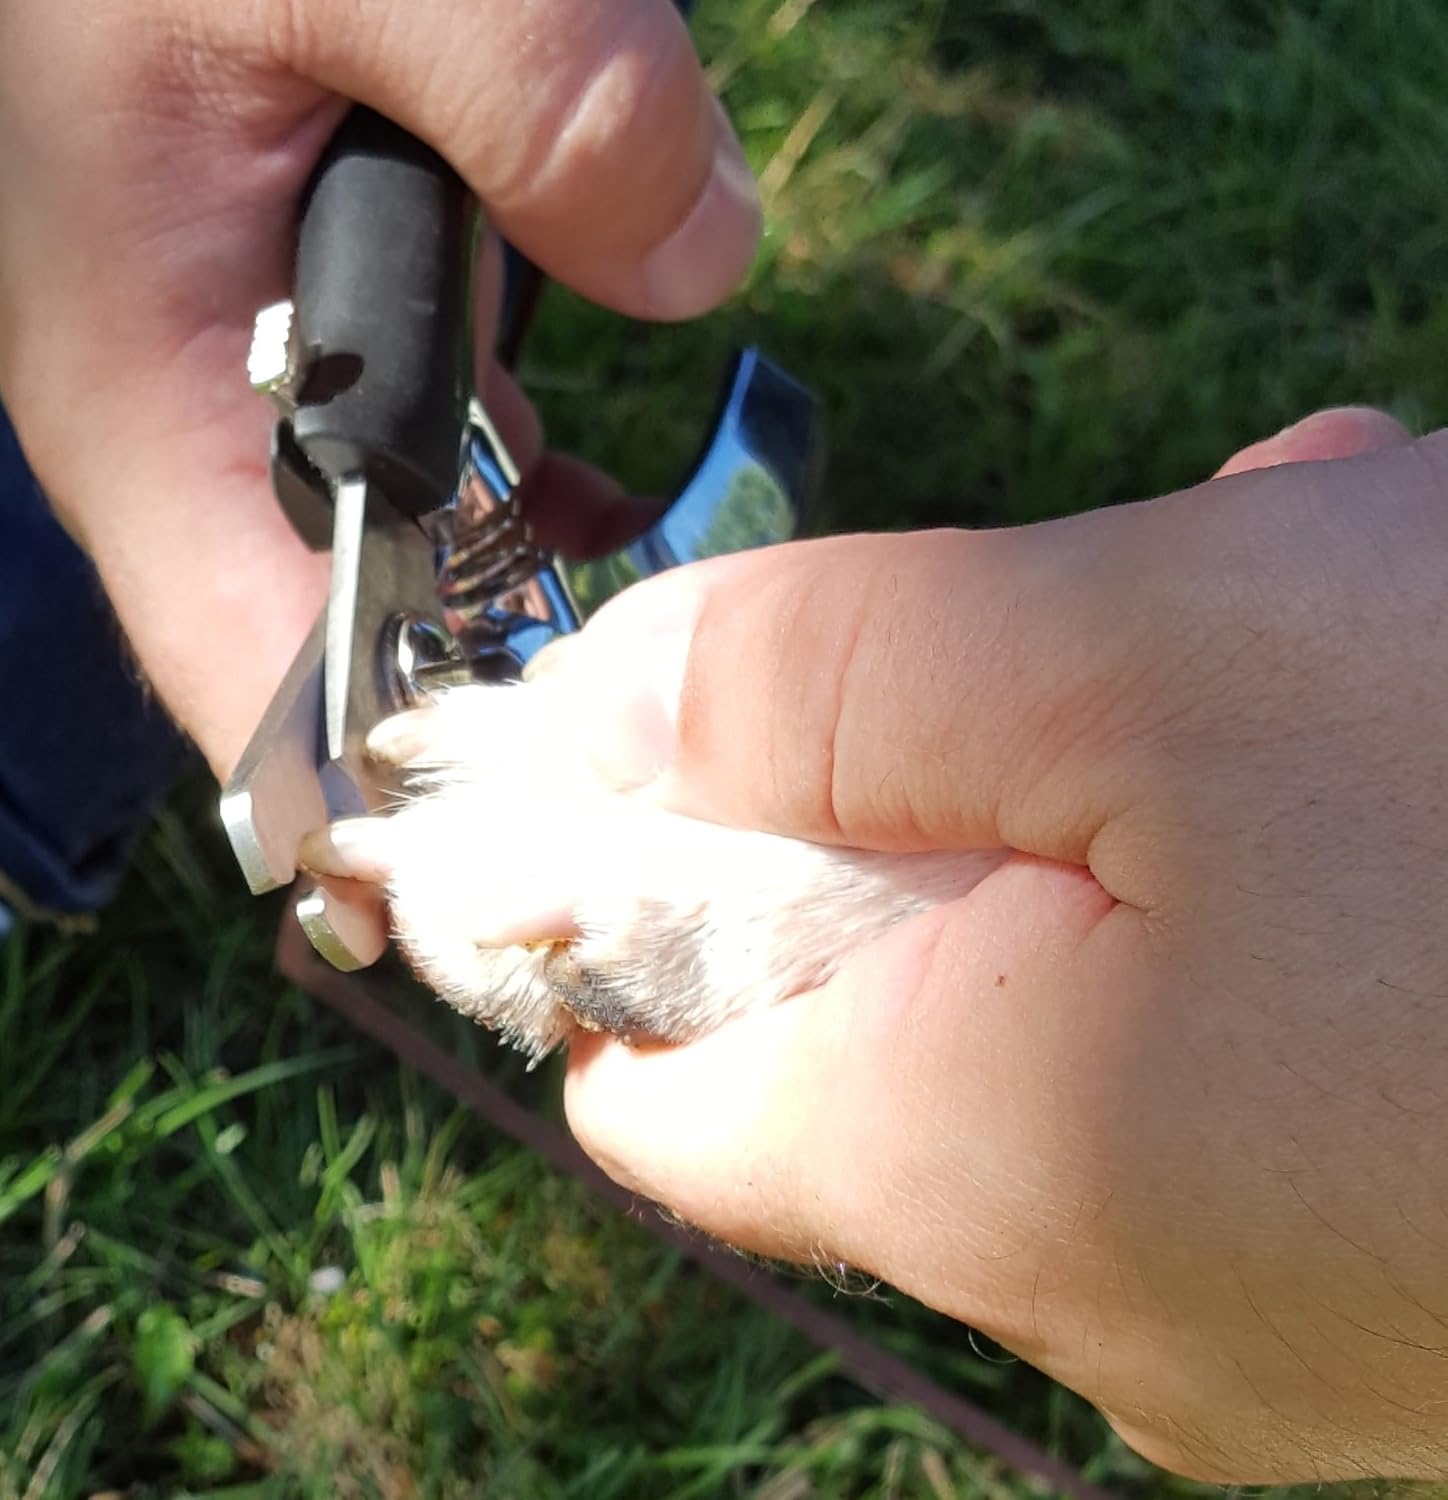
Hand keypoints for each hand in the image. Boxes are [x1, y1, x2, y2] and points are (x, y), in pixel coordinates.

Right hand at [0, 0, 758, 777]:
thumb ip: (542, 103)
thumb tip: (697, 262)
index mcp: (147, 391)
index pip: (257, 690)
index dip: (390, 803)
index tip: (550, 858)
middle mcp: (204, 428)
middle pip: (356, 665)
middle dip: (504, 717)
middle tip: (667, 749)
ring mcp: (284, 393)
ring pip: (415, 577)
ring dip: (537, 608)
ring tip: (661, 634)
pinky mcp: (359, 342)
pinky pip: (454, 480)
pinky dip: (540, 507)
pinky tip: (612, 505)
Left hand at [555, 407, 1447, 1483]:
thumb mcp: (1141, 660)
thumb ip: (819, 684)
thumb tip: (605, 717)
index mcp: (986, 1157)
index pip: (662, 1091)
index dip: (614, 922)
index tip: (638, 775)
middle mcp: (1114, 1270)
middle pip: (887, 985)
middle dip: (948, 771)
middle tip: (1097, 588)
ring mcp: (1280, 1264)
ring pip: (1087, 962)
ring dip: (1139, 763)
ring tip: (1300, 586)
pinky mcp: (1408, 1216)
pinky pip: (1249, 1007)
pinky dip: (1270, 845)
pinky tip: (1402, 714)